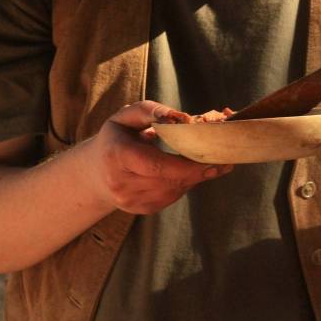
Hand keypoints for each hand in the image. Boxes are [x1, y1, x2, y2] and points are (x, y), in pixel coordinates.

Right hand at [92, 100, 232, 214]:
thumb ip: (151, 111)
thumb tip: (181, 117)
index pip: (156, 165)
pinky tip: (187, 170)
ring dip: (194, 176)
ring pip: (175, 190)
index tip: (212, 159)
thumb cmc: (117, 137)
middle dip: (199, 170)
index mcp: (116, 156)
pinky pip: (172, 196)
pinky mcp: (142, 209)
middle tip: (224, 159)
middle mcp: (121, 184)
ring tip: (208, 160)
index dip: (186, 165)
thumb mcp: (126, 116)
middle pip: (170, 180)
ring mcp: (131, 201)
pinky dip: (184, 183)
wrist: (97, 172)